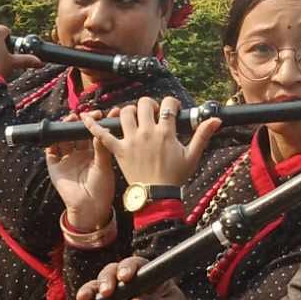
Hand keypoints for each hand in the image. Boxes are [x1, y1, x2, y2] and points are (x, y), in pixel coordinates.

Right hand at [47, 113, 118, 232]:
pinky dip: (51, 141)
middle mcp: (79, 153)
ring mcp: (66, 159)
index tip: (101, 113)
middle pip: (76, 133)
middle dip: (80, 122)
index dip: (95, 123)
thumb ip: (101, 148)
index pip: (92, 133)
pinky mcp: (54, 165)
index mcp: (93, 152)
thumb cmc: (102, 187)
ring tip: (72, 120)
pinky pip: (51, 150)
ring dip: (66, 128)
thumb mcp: (104, 165)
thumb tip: (102, 129)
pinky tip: (57, 133)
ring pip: (63, 138)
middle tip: (86, 114)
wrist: (90, 206)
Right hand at [72, 256, 209, 299]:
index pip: (134, 265)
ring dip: (88, 292)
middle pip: (110, 274)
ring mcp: (115, 299)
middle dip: (105, 281)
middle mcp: (127, 283)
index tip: (126, 278)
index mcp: (147, 275)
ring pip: (96, 290)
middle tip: (106, 293)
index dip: (127, 268)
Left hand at [92, 94, 219, 189]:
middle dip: (149, 104)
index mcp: (165, 133)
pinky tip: (84, 117)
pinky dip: (92, 125)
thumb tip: (216, 119)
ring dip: (129, 111)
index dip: (170, 103)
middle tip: (152, 114)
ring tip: (133, 117)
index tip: (172, 109)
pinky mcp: (118, 151)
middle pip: (144, 104)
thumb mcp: (192, 156)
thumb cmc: (175, 176)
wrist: (157, 196)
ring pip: (125, 113)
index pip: (167, 105)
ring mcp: (130, 141)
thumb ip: (202, 135)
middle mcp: (146, 133)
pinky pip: (102, 135)